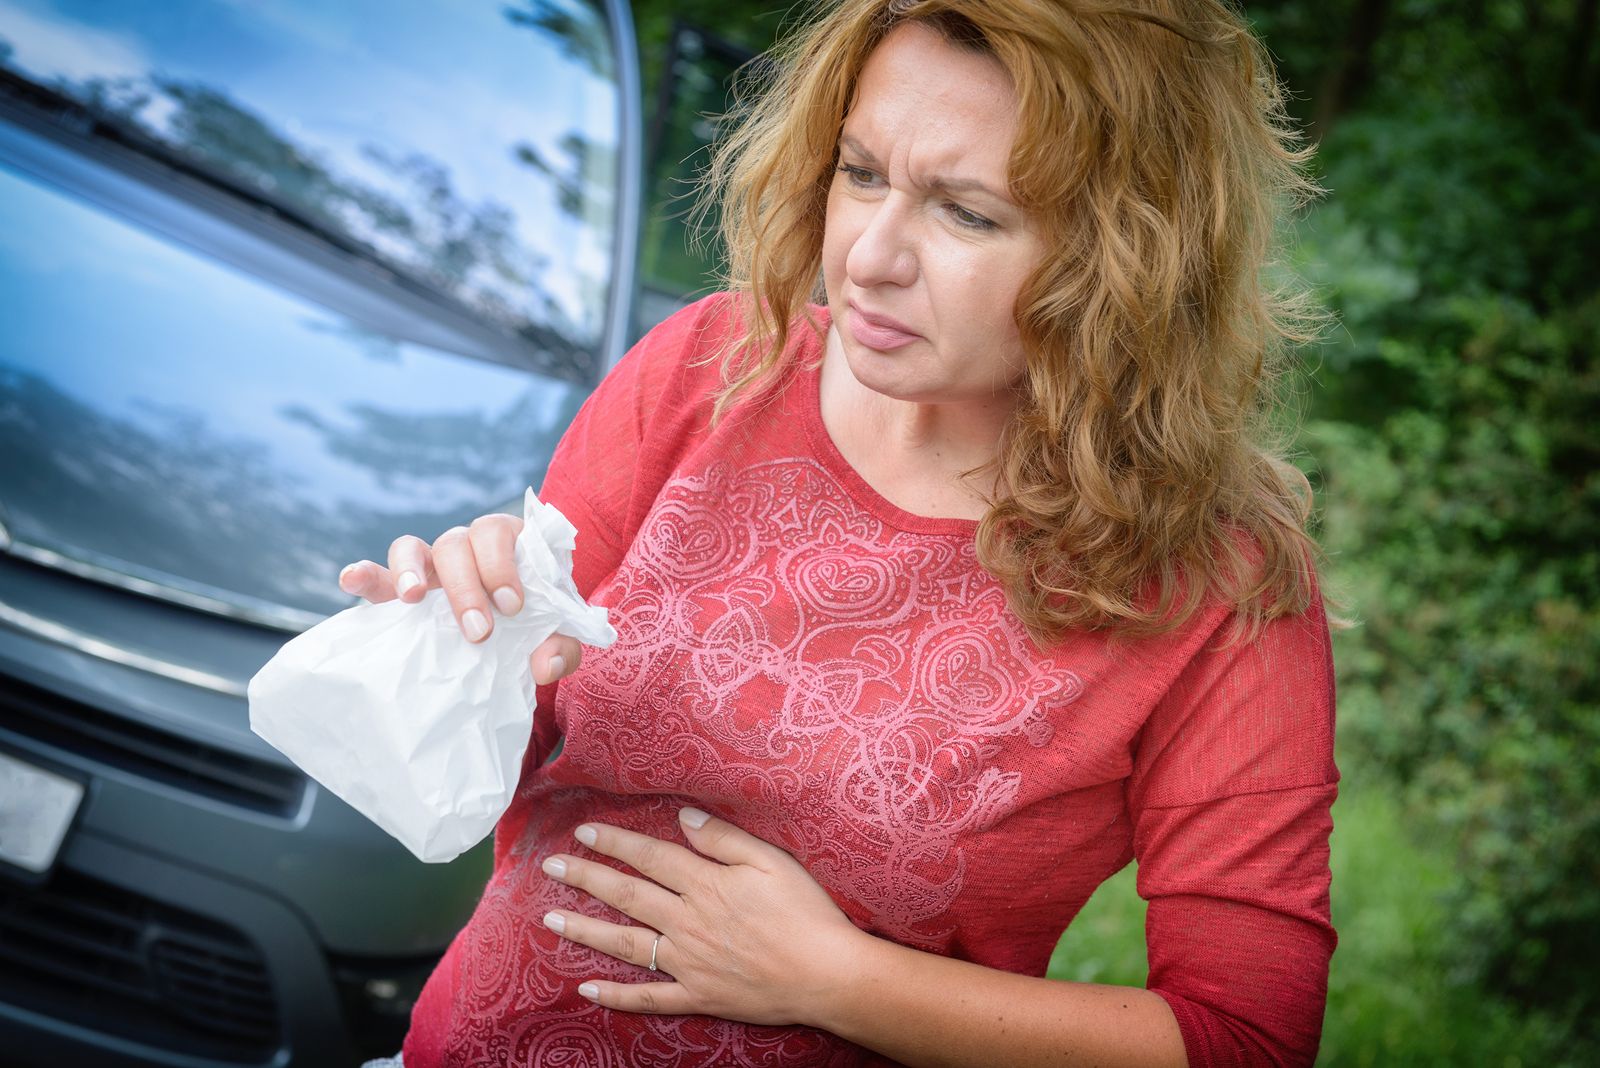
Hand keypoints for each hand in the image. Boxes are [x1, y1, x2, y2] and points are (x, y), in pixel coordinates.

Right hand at [336, 513, 579, 683]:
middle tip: (479, 631)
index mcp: (506, 542)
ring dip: (409, 569)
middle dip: (465, 587)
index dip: (501, 564)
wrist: (519, 630)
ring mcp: (431, 566)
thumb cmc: (541, 622)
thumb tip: (545, 666)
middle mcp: (465, 546)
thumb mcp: (559, 633)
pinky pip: (379, 575)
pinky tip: (350, 579)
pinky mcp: (402, 590)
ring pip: (412, 547)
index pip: (497, 533)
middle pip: (454, 544)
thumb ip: (562, 646)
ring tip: (412, 598)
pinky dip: (366, 574)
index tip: (512, 605)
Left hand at [540, 808, 866, 1026]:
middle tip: (551, 867)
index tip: (584, 831)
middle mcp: (688, 922)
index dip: (615, 842)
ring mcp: (688, 963)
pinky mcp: (698, 996)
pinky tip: (587, 987)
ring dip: (585, 929)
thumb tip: (683, 817)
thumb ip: (723, 838)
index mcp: (706, 885)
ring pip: (626, 944)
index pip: (650, 857)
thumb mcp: (772, 860)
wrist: (827, 975)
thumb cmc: (806, 912)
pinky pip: (648, 997)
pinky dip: (615, 995)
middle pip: (627, 896)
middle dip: (586, 878)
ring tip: (550, 918)